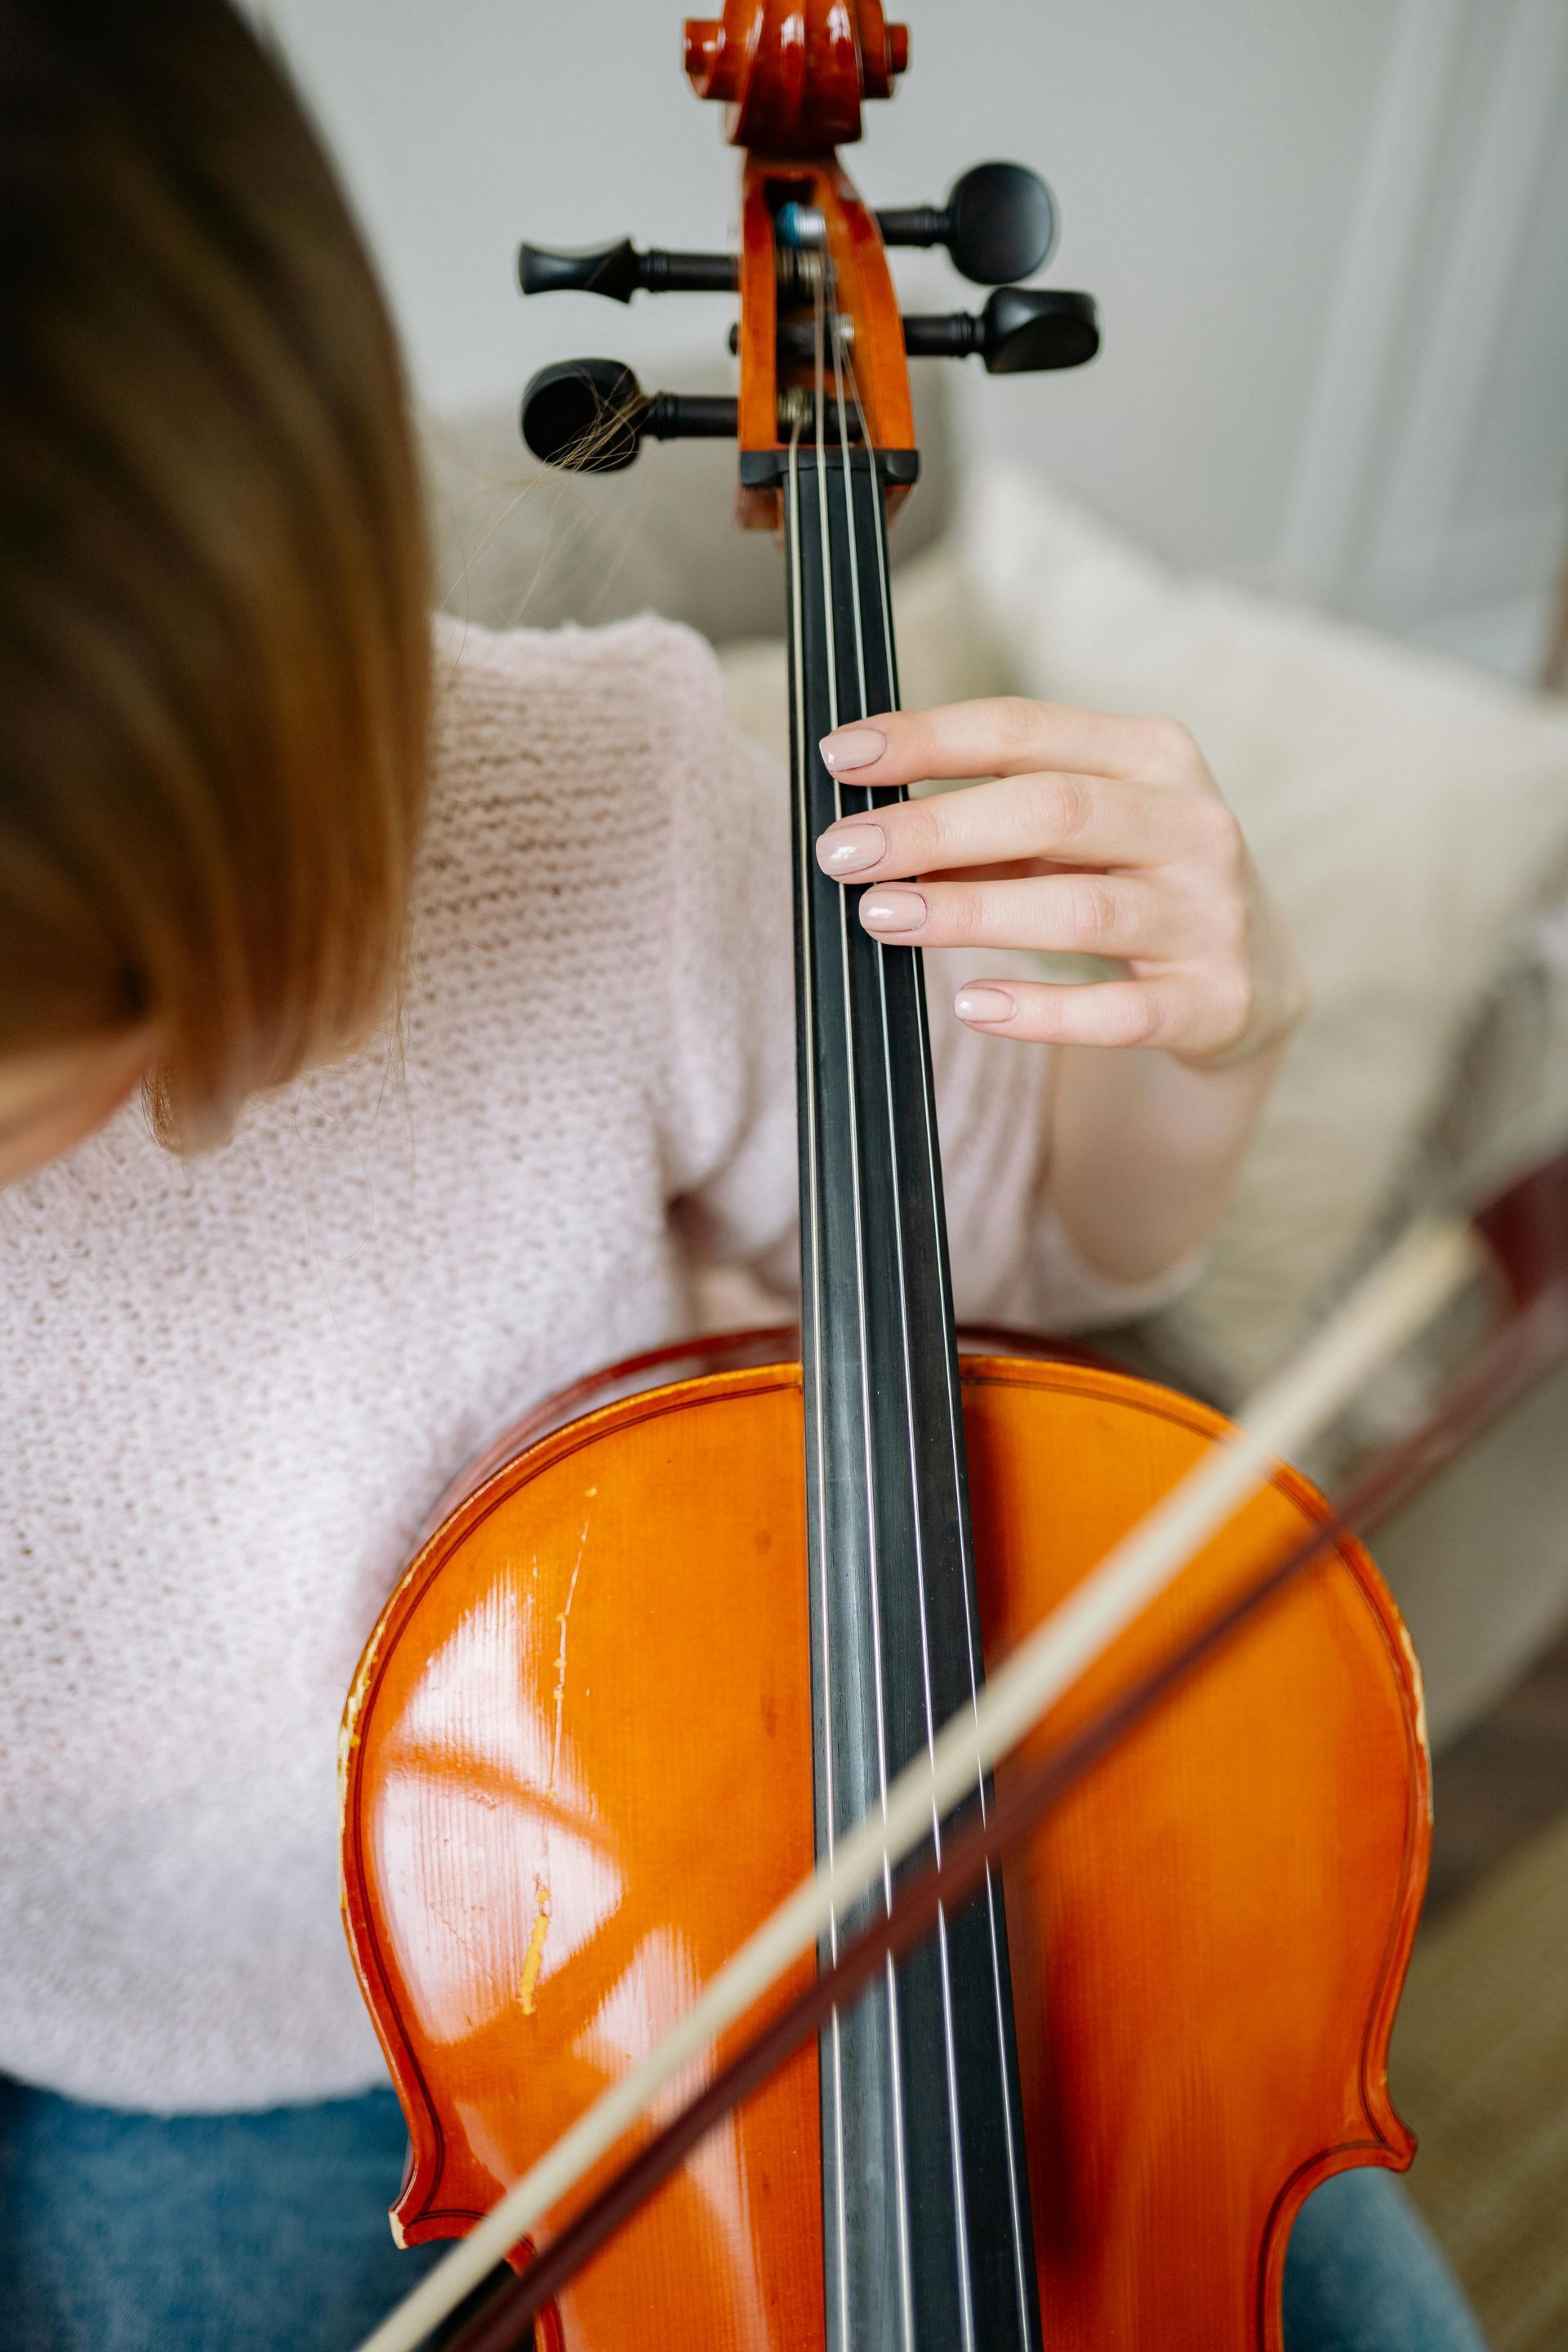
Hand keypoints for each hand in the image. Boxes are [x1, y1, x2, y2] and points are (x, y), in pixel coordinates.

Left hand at [814, 699, 1305, 1067]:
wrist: (1253, 981)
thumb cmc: (1134, 882)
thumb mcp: (1082, 833)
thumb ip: (994, 819)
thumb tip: (869, 820)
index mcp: (1153, 755)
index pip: (1027, 730)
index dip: (930, 738)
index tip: (841, 755)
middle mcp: (1193, 824)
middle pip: (1052, 810)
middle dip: (935, 827)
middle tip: (843, 852)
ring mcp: (1211, 915)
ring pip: (1080, 909)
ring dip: (969, 912)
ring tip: (880, 917)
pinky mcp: (1215, 1001)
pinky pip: (1121, 1012)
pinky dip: (1041, 1011)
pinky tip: (973, 1004)